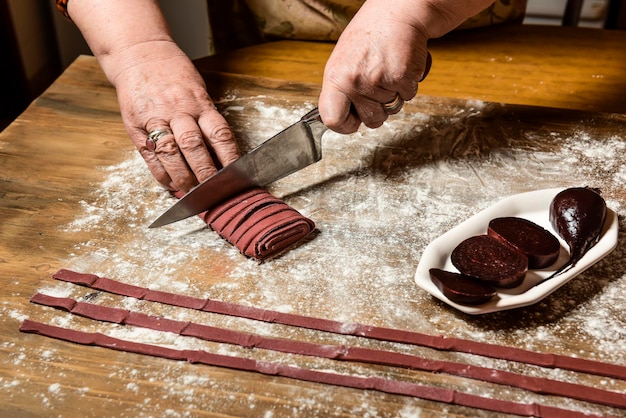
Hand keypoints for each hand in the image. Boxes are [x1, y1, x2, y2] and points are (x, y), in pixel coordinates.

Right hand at [113, 42, 239, 191]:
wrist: (139, 55)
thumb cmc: (175, 77)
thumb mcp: (199, 92)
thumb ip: (208, 121)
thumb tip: (223, 155)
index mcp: (200, 103)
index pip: (219, 134)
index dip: (229, 157)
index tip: (236, 175)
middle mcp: (178, 111)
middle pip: (193, 146)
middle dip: (205, 172)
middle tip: (214, 191)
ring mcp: (155, 119)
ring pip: (170, 152)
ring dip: (182, 177)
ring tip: (191, 192)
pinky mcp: (136, 127)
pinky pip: (150, 156)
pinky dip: (161, 174)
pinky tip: (171, 185)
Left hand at [318, 0, 490, 132]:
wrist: (398, 11)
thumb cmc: (371, 36)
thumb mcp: (343, 62)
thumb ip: (341, 91)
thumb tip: (340, 118)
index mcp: (334, 78)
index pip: (332, 119)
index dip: (345, 125)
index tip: (354, 120)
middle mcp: (353, 81)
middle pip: (370, 120)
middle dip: (379, 109)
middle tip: (378, 84)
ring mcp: (377, 80)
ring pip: (391, 110)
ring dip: (394, 95)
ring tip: (388, 70)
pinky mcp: (401, 78)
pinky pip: (408, 97)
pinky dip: (409, 85)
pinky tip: (401, 66)